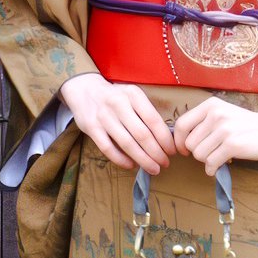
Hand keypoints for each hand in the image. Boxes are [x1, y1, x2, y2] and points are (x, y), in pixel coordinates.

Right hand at [58, 73, 172, 173]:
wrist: (85, 89)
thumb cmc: (116, 97)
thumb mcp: (132, 96)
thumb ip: (146, 113)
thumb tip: (165, 139)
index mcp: (133, 95)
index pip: (153, 120)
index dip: (165, 139)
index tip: (172, 151)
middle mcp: (118, 104)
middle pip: (142, 134)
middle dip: (156, 153)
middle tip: (165, 163)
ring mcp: (103, 116)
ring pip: (126, 143)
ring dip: (143, 159)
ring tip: (153, 168)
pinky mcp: (91, 128)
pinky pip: (108, 148)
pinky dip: (121, 160)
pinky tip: (131, 165)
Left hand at [174, 98, 257, 174]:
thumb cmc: (246, 125)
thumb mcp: (223, 114)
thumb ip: (203, 123)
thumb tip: (180, 141)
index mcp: (210, 105)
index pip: (180, 125)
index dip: (178, 141)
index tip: (184, 150)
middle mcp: (216, 114)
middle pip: (189, 143)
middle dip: (197, 153)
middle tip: (211, 152)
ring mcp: (225, 129)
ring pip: (198, 154)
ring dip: (206, 160)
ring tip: (219, 156)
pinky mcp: (233, 144)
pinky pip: (211, 163)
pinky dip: (212, 169)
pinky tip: (219, 167)